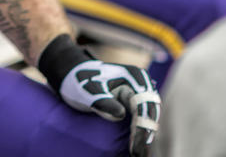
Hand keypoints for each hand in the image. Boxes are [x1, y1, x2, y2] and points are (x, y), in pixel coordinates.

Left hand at [38, 35, 160, 156]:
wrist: (74, 76)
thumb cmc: (80, 81)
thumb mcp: (89, 91)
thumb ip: (103, 101)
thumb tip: (121, 115)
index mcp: (133, 76)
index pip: (143, 104)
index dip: (142, 126)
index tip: (136, 146)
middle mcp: (142, 83)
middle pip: (151, 111)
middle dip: (146, 135)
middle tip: (139, 155)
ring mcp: (140, 93)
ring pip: (150, 117)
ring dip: (146, 137)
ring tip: (140, 155)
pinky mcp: (135, 102)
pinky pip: (143, 118)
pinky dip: (141, 133)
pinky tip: (139, 148)